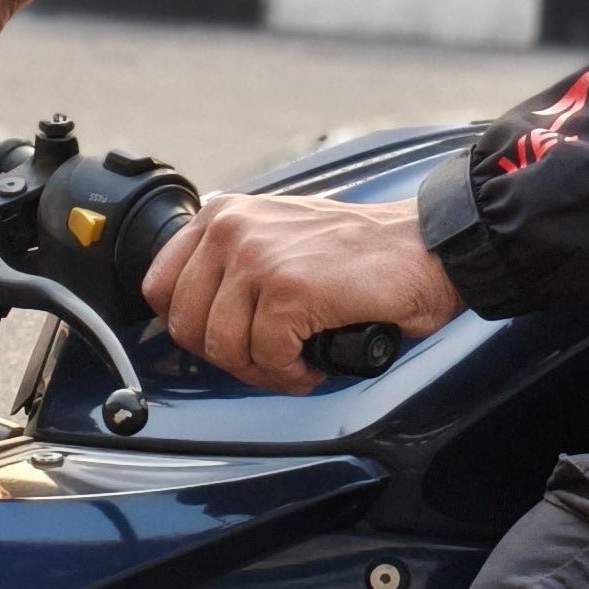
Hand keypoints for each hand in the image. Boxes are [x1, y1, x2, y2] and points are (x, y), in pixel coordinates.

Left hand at [143, 191, 461, 392]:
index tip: (229, 338)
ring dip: (262, 369)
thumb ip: (233, 265)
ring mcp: (258, 257)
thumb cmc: (362, 253)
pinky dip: (291, 373)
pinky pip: (266, 357)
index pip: (160, 288)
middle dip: (229, 356)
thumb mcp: (278, 239)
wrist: (429, 247)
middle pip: (186, 326)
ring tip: (296, 360)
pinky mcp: (289, 289)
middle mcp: (231, 229)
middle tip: (270, 358)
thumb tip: (198, 320)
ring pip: (223, 348)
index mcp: (222, 215)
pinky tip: (313, 360)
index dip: (193, 327)